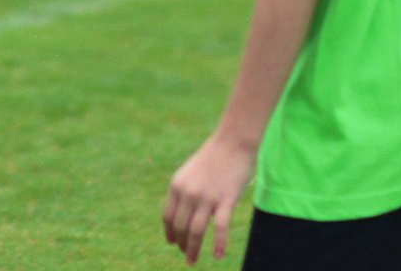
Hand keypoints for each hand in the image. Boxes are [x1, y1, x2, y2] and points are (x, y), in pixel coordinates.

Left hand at [163, 134, 256, 264]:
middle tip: (186, 256)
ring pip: (196, 231)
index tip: (172, 243)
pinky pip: (220, 227)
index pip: (168, 216)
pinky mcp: (225, 200)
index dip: (169, 232)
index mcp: (176, 185)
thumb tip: (181, 213)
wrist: (232, 142)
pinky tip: (217, 256)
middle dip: (181, 244)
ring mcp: (206, 197)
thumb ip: (184, 191)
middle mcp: (188, 193)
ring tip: (191, 261)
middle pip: (180, 227)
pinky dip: (218, 244)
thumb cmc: (213, 158)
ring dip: (193, 249)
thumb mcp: (190, 173)